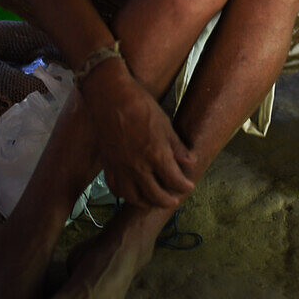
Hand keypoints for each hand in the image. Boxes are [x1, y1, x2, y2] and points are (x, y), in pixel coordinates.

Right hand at [80, 61, 195, 209]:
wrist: (110, 97)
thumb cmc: (139, 105)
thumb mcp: (165, 123)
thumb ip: (177, 146)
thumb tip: (190, 161)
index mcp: (156, 155)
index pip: (174, 180)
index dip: (184, 185)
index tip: (189, 185)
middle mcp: (138, 166)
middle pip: (155, 195)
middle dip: (167, 200)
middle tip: (174, 200)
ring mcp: (121, 168)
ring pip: (134, 197)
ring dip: (146, 202)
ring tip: (153, 201)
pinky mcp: (108, 164)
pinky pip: (116, 188)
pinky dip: (125, 195)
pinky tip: (131, 193)